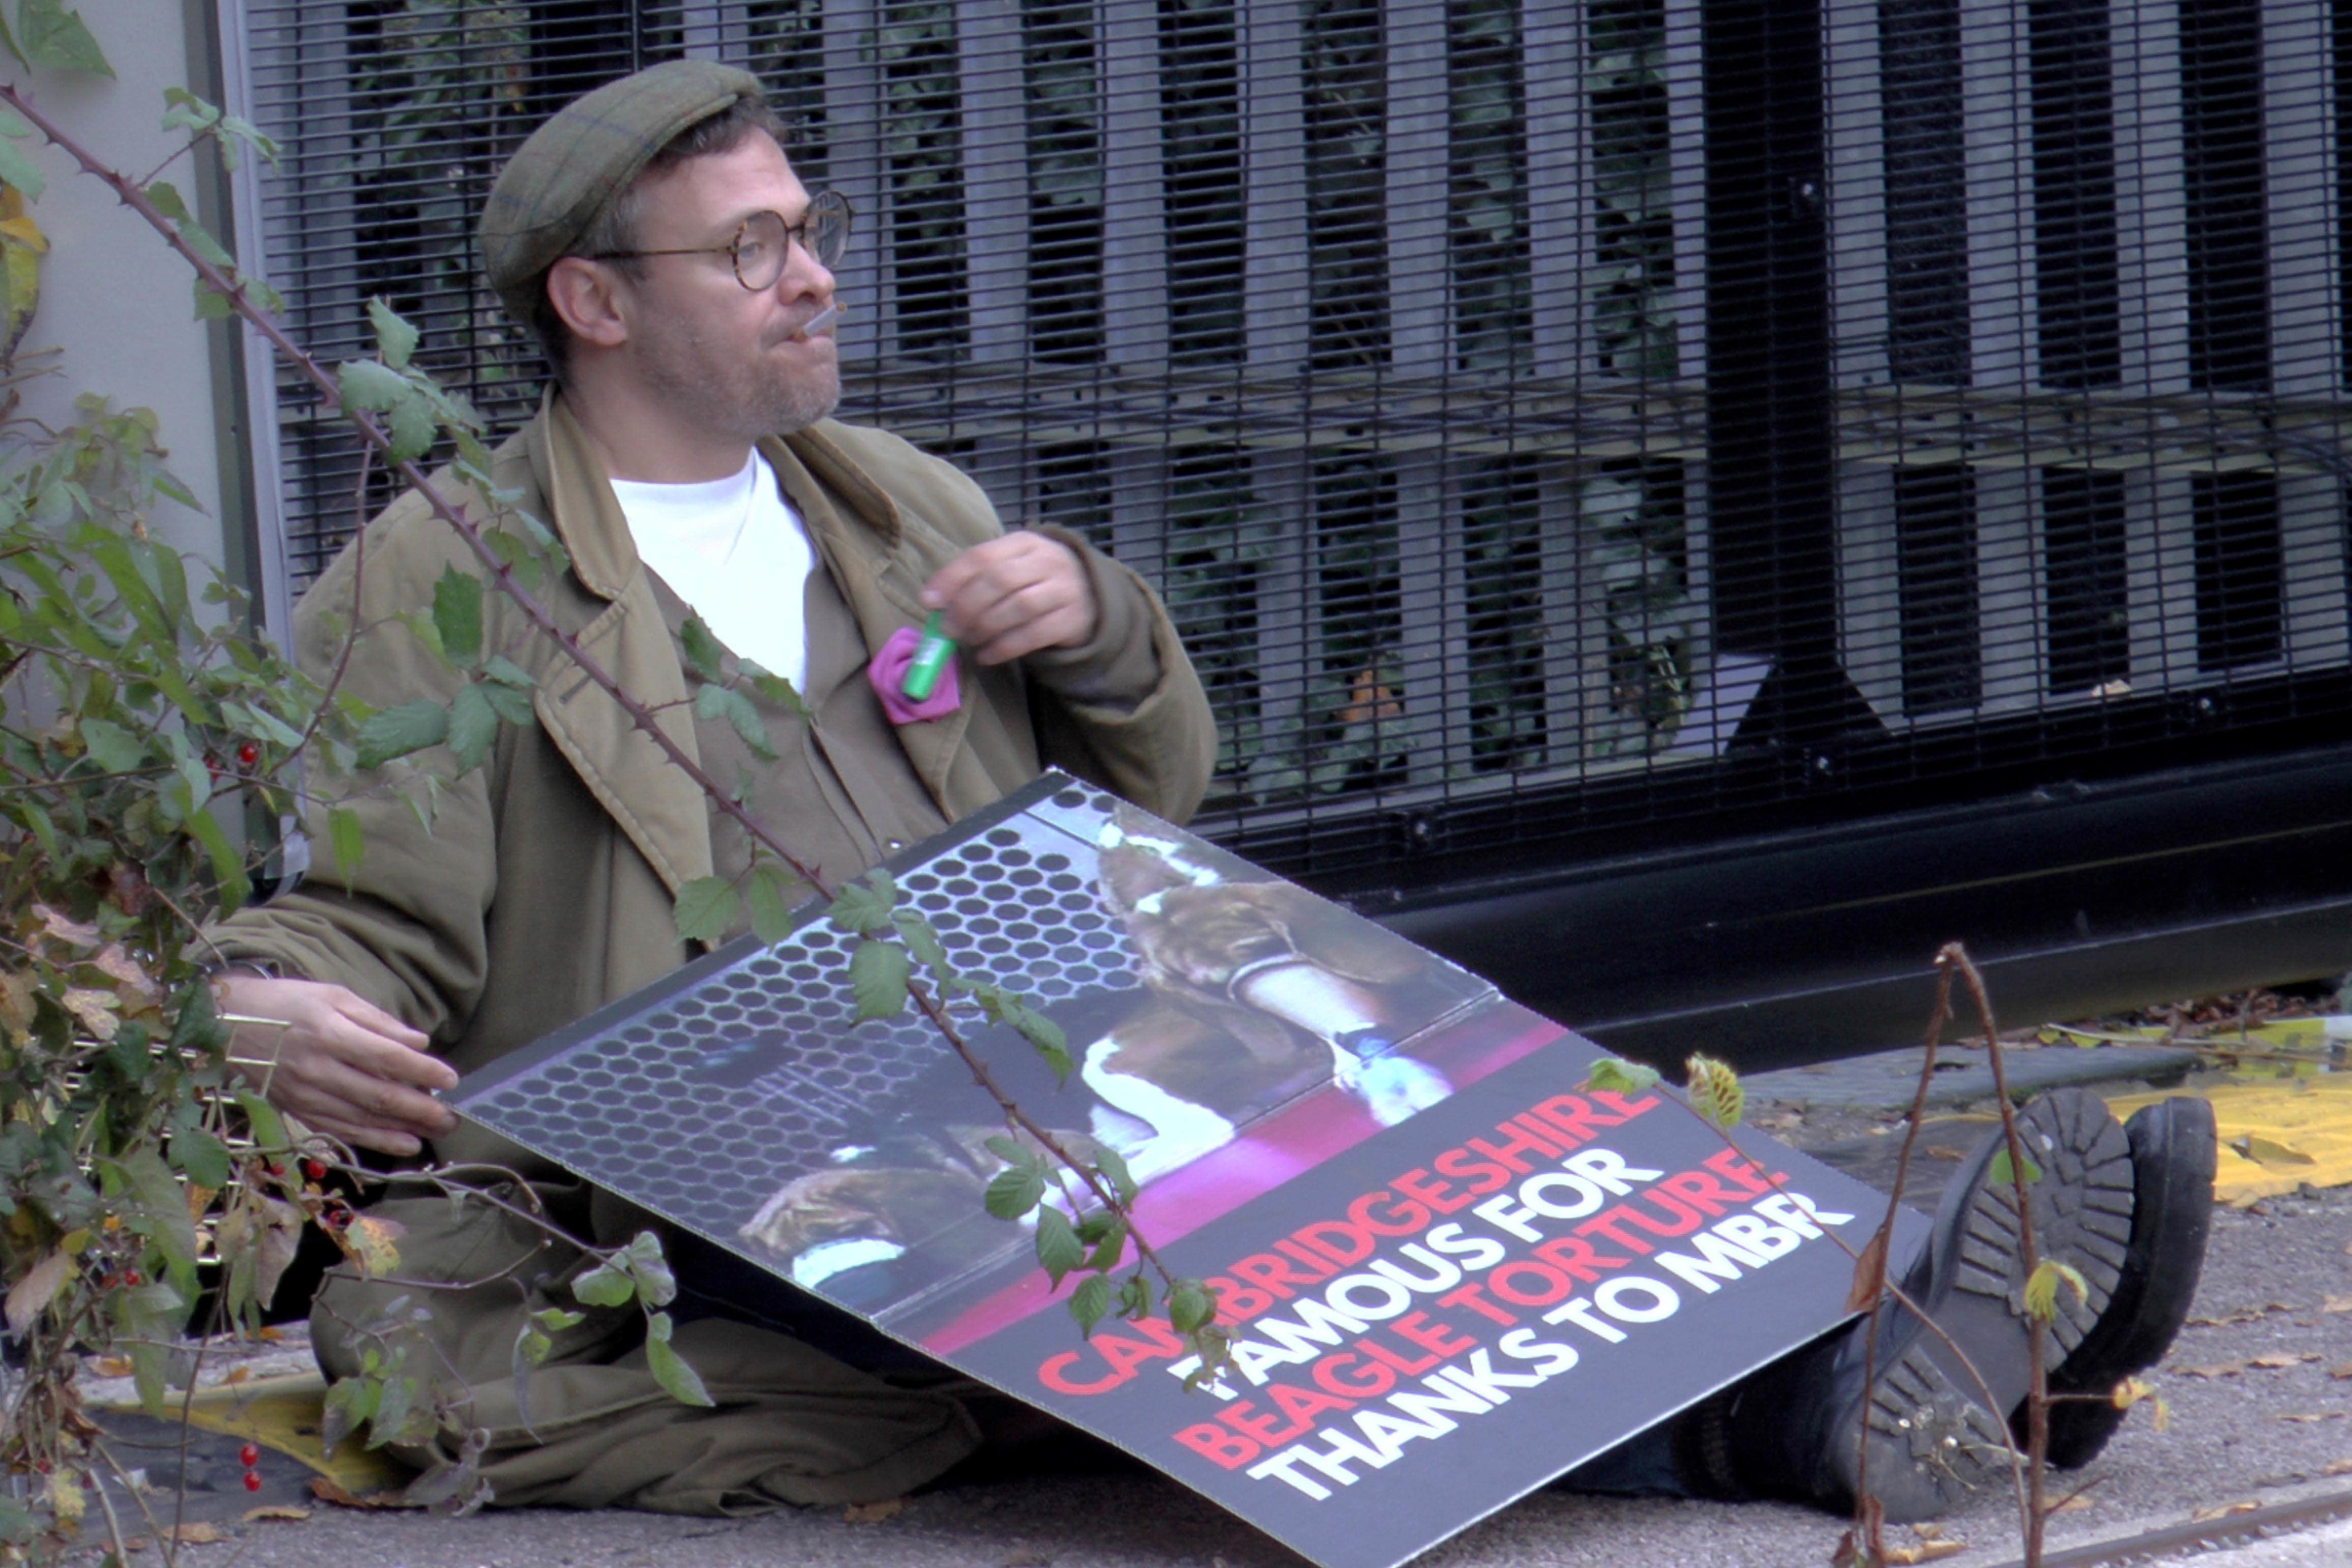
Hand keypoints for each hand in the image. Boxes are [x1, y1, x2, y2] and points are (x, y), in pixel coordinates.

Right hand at [218, 974, 458, 1156]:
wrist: (227, 1026)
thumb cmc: (287, 1004)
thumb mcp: (334, 997)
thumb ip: (378, 1021)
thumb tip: (418, 1043)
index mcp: (329, 1033)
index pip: (386, 1058)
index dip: (422, 1071)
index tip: (450, 1079)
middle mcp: (318, 1069)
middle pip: (378, 1095)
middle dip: (421, 1109)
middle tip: (452, 1117)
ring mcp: (306, 1095)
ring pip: (362, 1118)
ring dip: (403, 1129)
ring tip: (436, 1132)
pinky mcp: (298, 1111)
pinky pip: (340, 1131)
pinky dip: (374, 1140)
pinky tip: (403, 1144)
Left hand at [919, 532, 1096, 665]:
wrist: (1090, 596)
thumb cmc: (1036, 581)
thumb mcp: (1011, 568)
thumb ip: (976, 579)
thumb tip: (933, 602)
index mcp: (1024, 542)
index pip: (982, 556)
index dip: (952, 579)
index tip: (929, 601)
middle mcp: (1047, 561)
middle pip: (999, 581)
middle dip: (966, 607)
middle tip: (948, 629)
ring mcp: (1064, 589)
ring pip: (1017, 607)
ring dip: (984, 627)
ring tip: (968, 640)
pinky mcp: (1072, 620)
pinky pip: (1033, 635)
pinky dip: (1004, 648)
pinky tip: (986, 655)